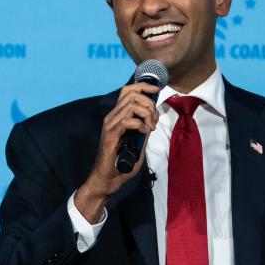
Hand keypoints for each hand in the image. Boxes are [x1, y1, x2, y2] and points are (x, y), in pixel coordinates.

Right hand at [74, 82, 159, 222]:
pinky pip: (127, 121)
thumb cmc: (121, 163)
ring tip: (150, 127)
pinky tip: (144, 132)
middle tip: (154, 119)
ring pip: (131, 105)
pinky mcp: (110, 135)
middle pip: (132, 94)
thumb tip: (154, 118)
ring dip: (147, 114)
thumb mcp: (138, 143)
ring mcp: (110, 125)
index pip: (128, 91)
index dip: (143, 86)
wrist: (108, 179)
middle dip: (149, 103)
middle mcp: (112, 117)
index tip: (155, 90)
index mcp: (117, 116)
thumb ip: (143, 129)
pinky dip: (140, 124)